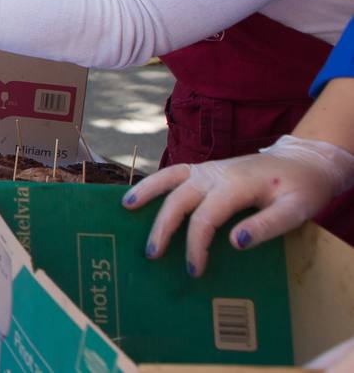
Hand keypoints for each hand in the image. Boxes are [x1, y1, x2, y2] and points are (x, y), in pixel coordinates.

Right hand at [122, 135, 353, 275]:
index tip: (194, 269)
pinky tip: (139, 196)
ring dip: (146, 193)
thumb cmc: (302, 188)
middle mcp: (216, 174)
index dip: (196, 244)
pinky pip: (173, 174)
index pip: (206, 217)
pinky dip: (153, 183)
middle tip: (153, 255)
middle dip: (163, 228)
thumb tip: (236, 243)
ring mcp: (208, 169)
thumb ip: (268, 226)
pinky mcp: (205, 170)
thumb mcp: (297, 210)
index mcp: (237, 185)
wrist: (304, 161)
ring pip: (169, 178)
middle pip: (179, 199)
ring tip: (126, 208)